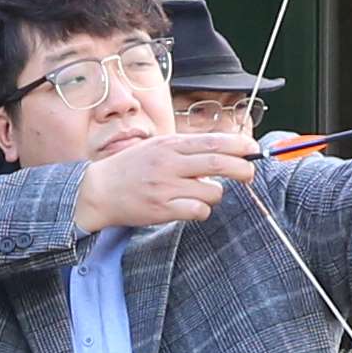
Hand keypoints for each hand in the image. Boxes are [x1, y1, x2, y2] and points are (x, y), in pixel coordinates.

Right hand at [73, 134, 258, 234]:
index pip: (213, 141)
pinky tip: (191, 207)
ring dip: (216, 194)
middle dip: (242, 169)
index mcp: (170, 144)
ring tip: (202, 193)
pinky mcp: (162, 210)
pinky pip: (198, 211)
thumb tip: (222, 149)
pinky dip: (202, 211)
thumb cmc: (131, 168)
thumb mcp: (157, 147)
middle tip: (250, 174)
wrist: (98, 190)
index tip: (253, 150)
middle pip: (219, 164)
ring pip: (212, 192)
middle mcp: (169, 163)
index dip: (239, 145)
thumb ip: (186, 148)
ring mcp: (166, 187)